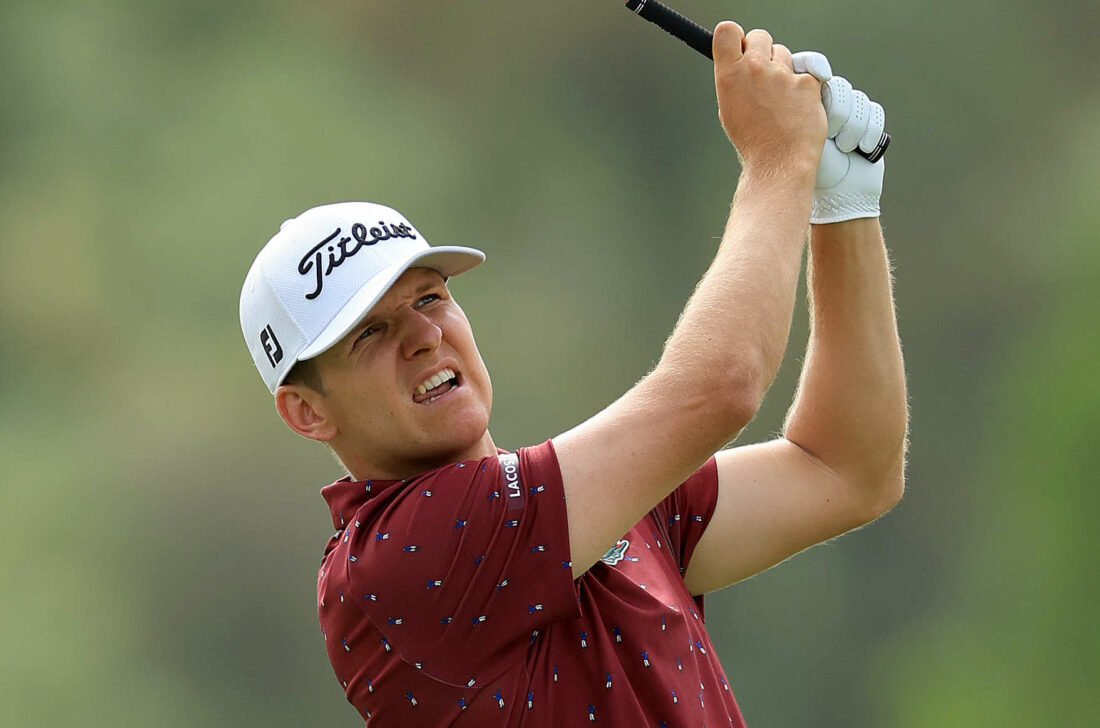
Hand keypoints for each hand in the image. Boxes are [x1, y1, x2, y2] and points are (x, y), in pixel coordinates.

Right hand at [713, 23, 827, 175]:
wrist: (779, 163)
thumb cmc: (754, 143)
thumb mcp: (729, 109)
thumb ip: (735, 81)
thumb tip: (741, 66)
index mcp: (730, 75)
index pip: (727, 31)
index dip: (736, 38)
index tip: (741, 47)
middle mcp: (755, 69)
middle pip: (760, 36)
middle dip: (762, 51)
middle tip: (763, 75)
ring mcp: (783, 74)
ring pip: (784, 53)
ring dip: (783, 69)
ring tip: (780, 98)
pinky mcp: (807, 82)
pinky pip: (805, 73)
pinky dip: (802, 87)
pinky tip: (796, 107)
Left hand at [809, 75, 886, 223]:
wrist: (839, 196)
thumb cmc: (812, 170)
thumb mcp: (800, 137)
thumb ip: (799, 109)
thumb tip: (798, 79)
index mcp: (803, 108)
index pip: (810, 72)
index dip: (815, 66)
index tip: (821, 76)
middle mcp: (825, 108)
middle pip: (839, 87)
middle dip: (839, 112)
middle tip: (830, 136)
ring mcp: (848, 115)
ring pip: (859, 101)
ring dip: (853, 128)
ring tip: (844, 149)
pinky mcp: (868, 123)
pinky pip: (874, 112)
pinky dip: (869, 132)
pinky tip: (861, 150)